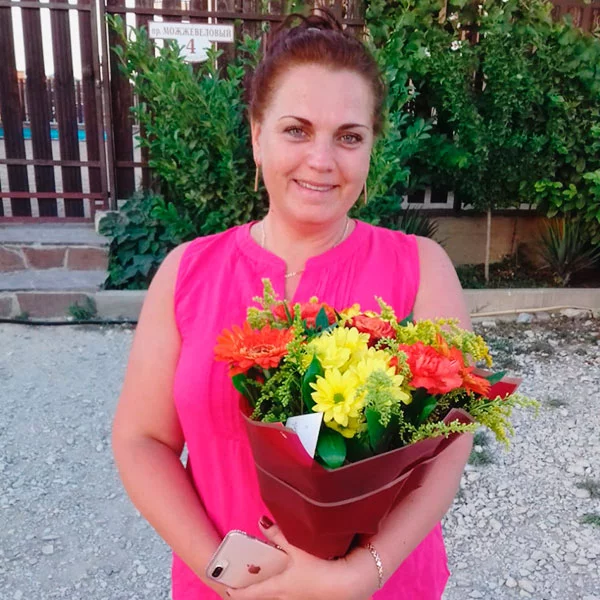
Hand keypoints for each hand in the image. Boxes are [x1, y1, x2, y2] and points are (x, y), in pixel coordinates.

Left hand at [225, 517, 378, 599]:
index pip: (251, 594)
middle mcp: (285, 598)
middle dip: (252, 589)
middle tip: (244, 580)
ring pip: (277, 595)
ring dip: (269, 587)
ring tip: (265, 576)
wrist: (347, 584)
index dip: (237, 592)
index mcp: (278, 588)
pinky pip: (290, 593)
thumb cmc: (320, 569)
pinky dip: (284, 587)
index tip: (225, 590)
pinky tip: (289, 575)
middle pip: (263, 596)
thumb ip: (279, 534)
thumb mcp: (297, 549)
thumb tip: (261, 522)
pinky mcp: (309, 598)